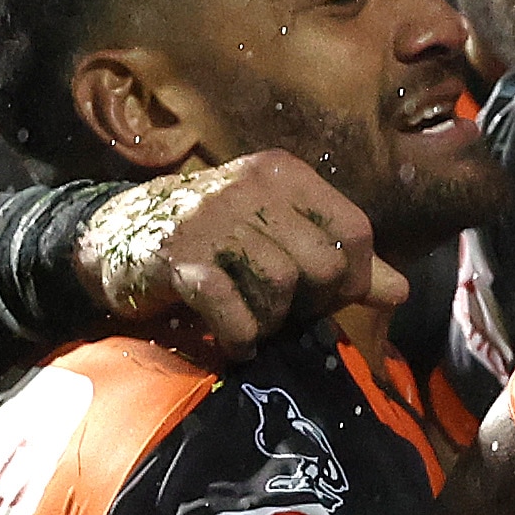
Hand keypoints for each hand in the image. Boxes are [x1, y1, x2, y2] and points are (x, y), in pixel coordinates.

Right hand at [73, 152, 406, 356]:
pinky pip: (234, 311)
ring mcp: (211, 221)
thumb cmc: (213, 236)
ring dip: (273, 319)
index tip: (330, 296)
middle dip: (312, 303)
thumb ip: (342, 260)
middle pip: (322, 264)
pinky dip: (242, 337)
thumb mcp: (279, 232)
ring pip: (282, 286)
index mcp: (283, 174)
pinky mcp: (178, 259)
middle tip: (285, 312)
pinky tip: (235, 340)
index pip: (354, 230)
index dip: (356, 276)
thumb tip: (399, 291)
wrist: (114, 233)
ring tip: (255, 319)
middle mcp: (249, 187)